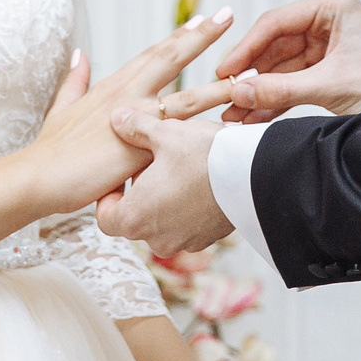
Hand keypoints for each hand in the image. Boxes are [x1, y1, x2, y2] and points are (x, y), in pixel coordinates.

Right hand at [23, 10, 234, 214]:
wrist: (39, 177)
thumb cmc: (51, 149)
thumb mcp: (63, 107)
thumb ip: (75, 80)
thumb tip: (80, 54)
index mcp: (113, 85)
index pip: (153, 53)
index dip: (179, 35)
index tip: (201, 19)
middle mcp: (127, 94)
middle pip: (171, 57)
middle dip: (201, 35)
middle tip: (229, 13)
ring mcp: (136, 119)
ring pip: (188, 96)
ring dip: (222, 82)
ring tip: (252, 70)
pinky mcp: (142, 147)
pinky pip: (183, 136)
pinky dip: (209, 129)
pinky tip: (233, 125)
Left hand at [97, 109, 231, 254]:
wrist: (255, 174)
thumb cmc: (205, 155)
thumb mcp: (165, 133)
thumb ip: (135, 128)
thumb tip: (117, 118)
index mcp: (135, 218)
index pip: (106, 217)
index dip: (110, 195)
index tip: (123, 175)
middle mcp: (157, 238)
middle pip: (135, 220)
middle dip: (140, 194)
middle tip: (151, 166)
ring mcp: (185, 242)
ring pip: (162, 224)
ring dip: (164, 202)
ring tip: (178, 171)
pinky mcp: (208, 239)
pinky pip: (187, 225)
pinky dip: (187, 208)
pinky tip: (198, 181)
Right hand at [156, 0, 360, 124]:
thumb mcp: (333, 88)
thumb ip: (283, 90)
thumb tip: (239, 92)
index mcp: (333, 6)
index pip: (276, 23)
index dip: (247, 49)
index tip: (226, 72)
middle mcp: (326, 19)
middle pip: (273, 44)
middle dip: (250, 74)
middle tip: (224, 95)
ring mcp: (325, 43)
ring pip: (279, 66)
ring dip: (258, 90)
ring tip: (232, 113)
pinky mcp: (325, 67)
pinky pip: (290, 80)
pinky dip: (273, 98)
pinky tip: (251, 114)